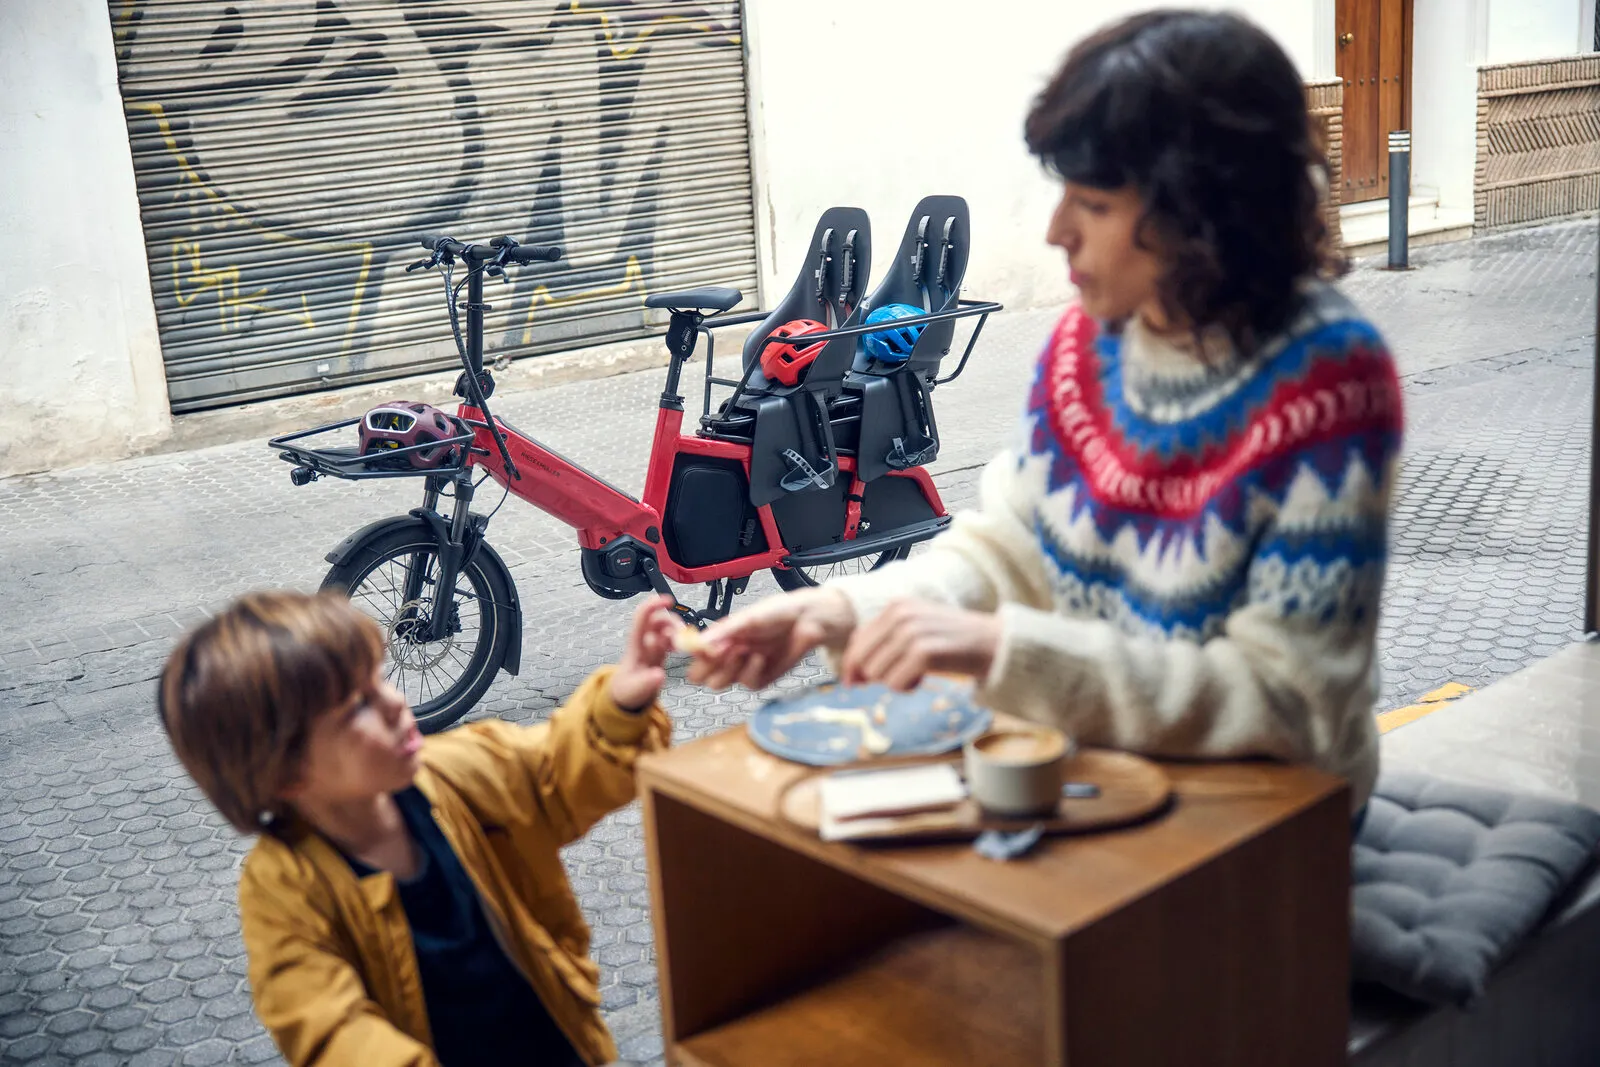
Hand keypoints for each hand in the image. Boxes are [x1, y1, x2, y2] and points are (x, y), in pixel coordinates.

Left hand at [609, 596, 678, 711]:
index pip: (642, 618)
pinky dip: (678, 638)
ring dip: (676, 629)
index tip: (669, 600)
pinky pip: (670, 637)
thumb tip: (660, 675)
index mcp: (635, 645)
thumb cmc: (627, 691)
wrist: (625, 695)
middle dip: (671, 621)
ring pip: (665, 627)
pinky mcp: (660, 651)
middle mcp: (644, 641)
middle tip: (682, 634)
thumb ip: (646, 683)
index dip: (653, 605)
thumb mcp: (634, 690)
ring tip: (682, 643)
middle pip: (657, 619)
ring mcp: (652, 645)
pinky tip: (680, 648)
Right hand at [686, 588, 856, 690]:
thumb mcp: (747, 618)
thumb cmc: (778, 612)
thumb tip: (700, 643)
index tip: (705, 648)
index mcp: (721, 636)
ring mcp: (744, 666)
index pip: (695, 653)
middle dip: (708, 667)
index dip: (696, 655)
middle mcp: (729, 652)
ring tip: (743, 651)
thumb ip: (723, 632)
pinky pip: (747, 684)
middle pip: (702, 675)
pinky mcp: (762, 677)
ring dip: (729, 669)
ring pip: (721, 683)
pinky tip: (760, 658)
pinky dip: (751, 672)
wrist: (807, 619)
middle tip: (722, 653)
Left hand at [839, 599, 1001, 691]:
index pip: (856, 640)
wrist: (994, 643)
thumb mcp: (916, 629)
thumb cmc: (954, 641)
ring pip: (876, 673)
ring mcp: (911, 633)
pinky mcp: (924, 653)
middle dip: (873, 676)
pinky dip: (906, 687)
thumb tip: (852, 672)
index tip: (855, 682)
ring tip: (918, 674)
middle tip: (898, 678)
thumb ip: (885, 641)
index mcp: (896, 606)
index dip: (852, 665)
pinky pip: (895, 683)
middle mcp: (900, 615)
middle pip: (861, 659)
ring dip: (894, 682)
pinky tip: (923, 679)